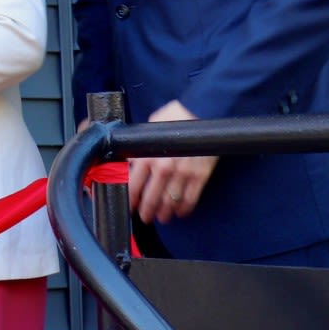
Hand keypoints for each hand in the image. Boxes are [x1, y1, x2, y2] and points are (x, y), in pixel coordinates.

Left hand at [131, 100, 218, 224]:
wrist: (200, 111)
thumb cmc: (172, 116)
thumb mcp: (148, 129)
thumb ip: (139, 147)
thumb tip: (128, 159)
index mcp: (147, 156)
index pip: (134, 185)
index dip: (131, 199)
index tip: (129, 206)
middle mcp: (164, 167)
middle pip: (152, 198)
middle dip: (146, 211)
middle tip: (144, 217)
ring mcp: (183, 173)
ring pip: (171, 201)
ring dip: (165, 212)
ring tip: (161, 217)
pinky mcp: (200, 175)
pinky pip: (191, 197)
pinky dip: (185, 207)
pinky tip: (180, 212)